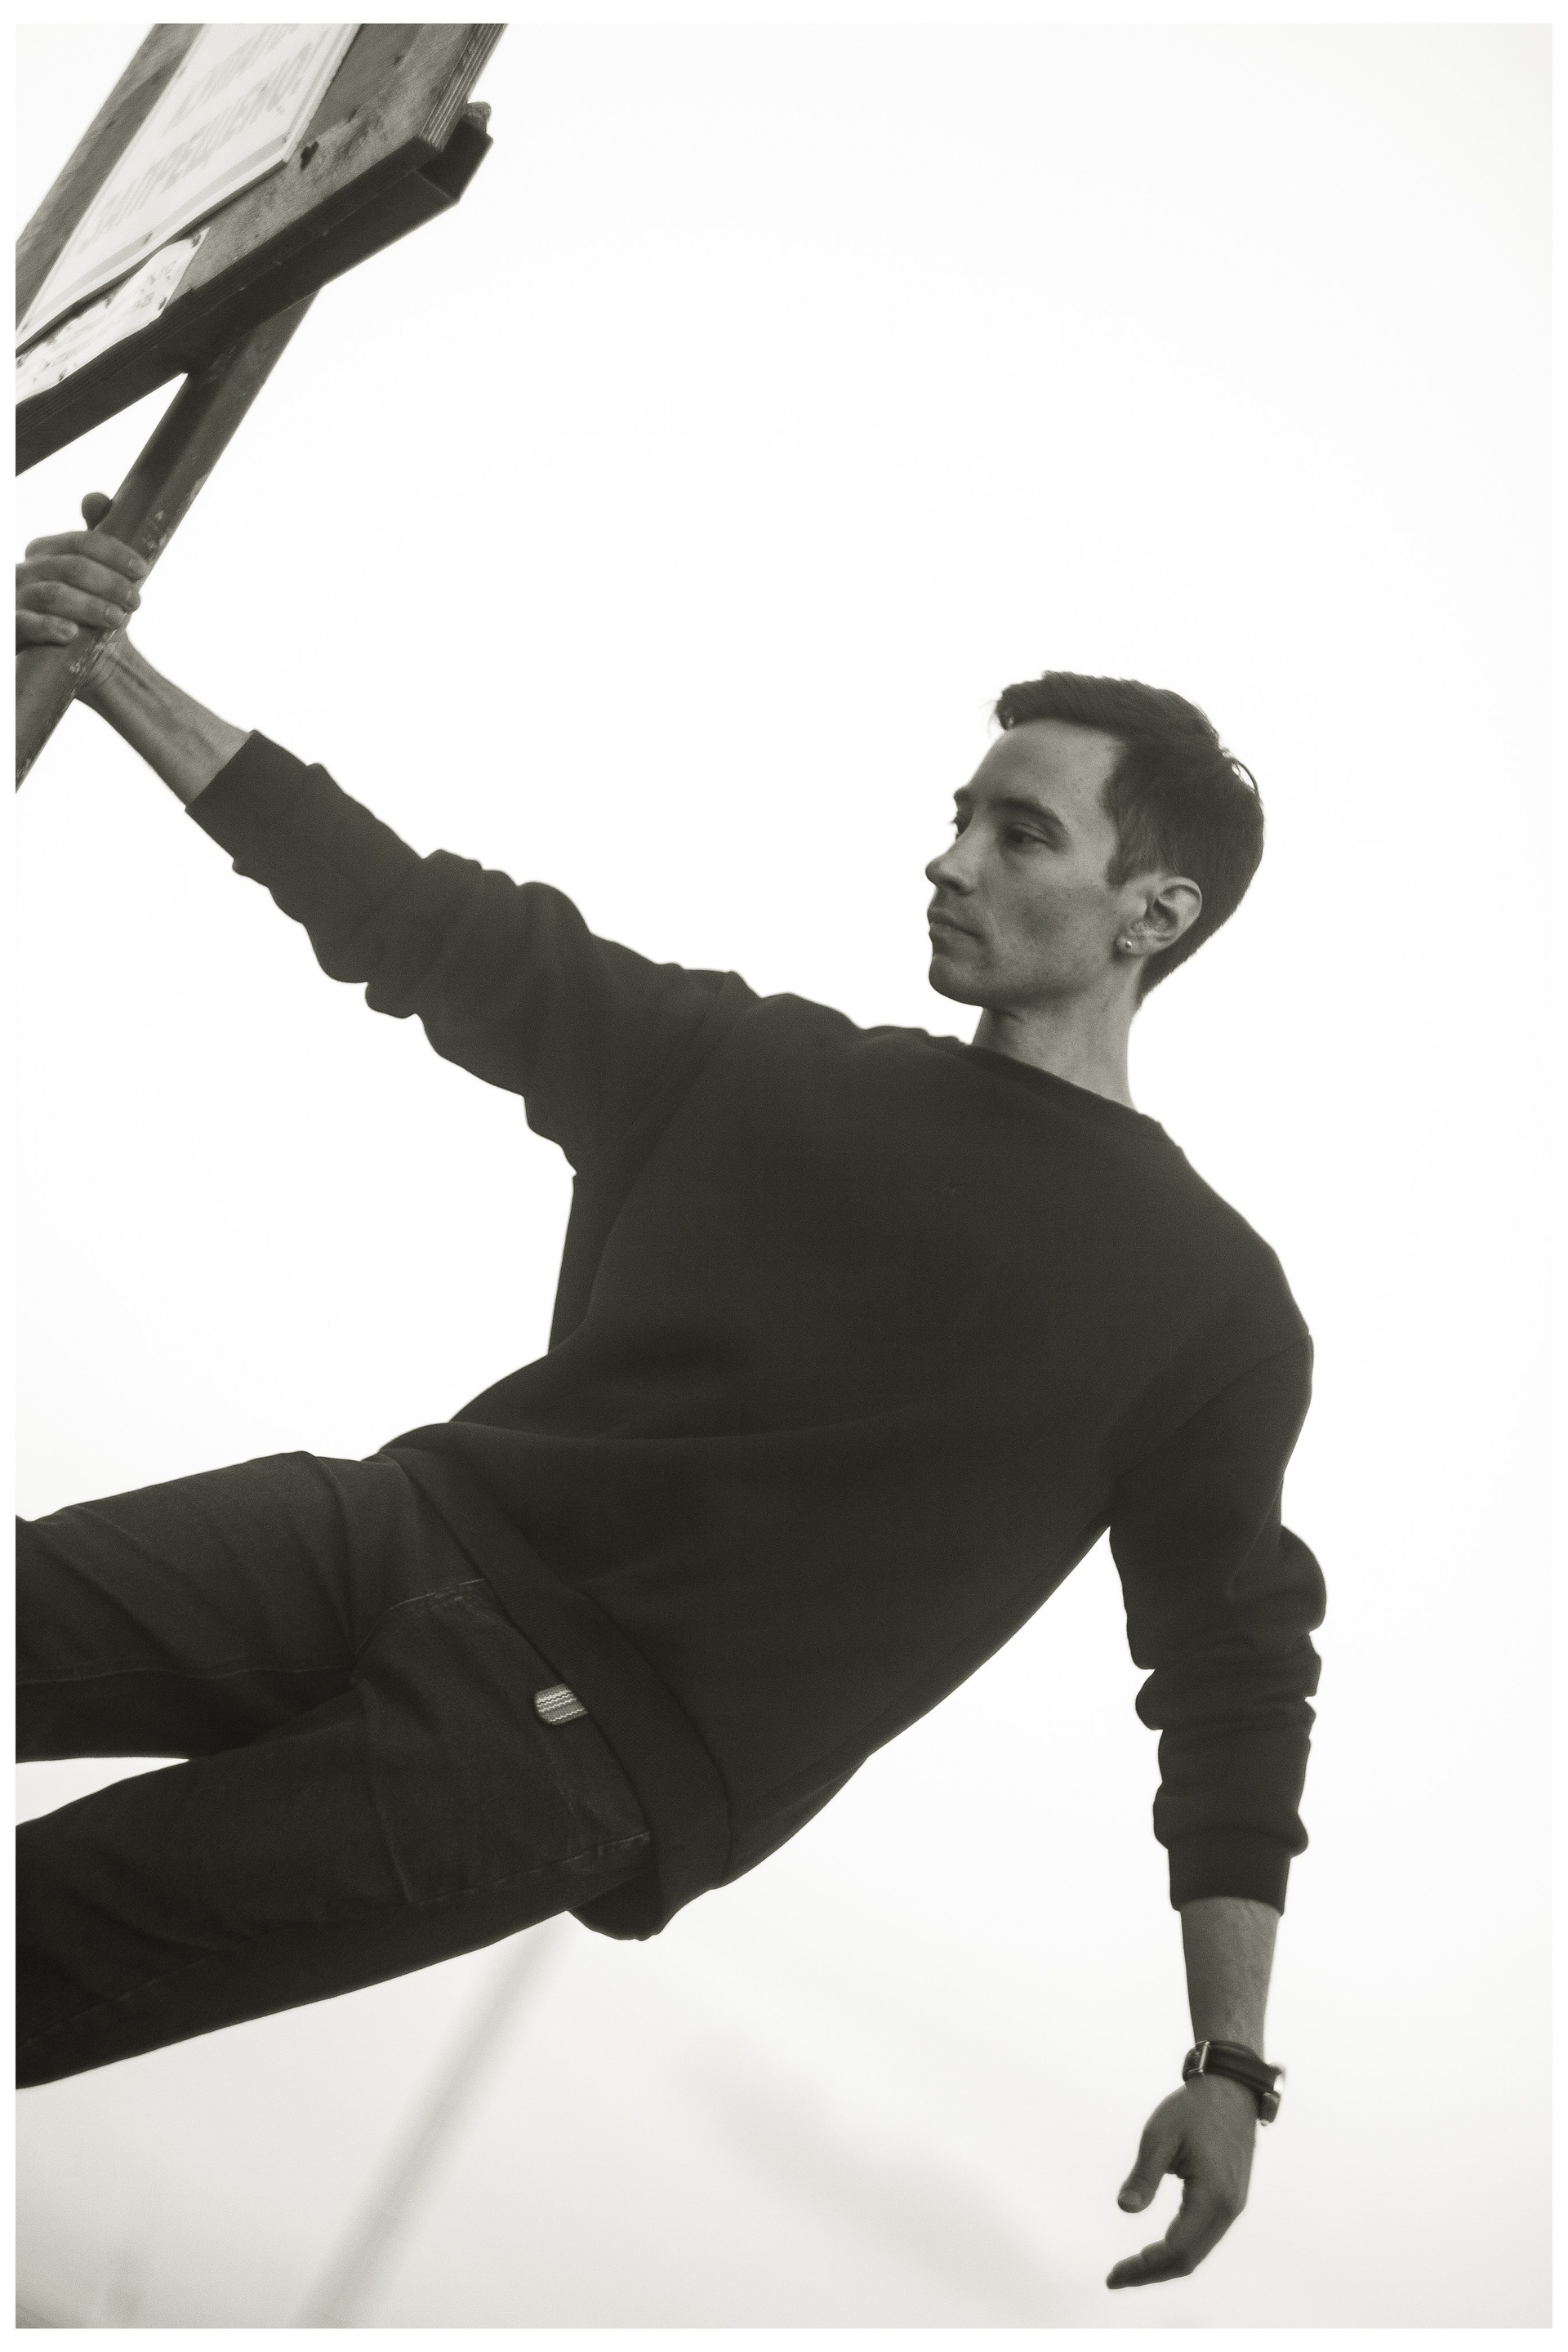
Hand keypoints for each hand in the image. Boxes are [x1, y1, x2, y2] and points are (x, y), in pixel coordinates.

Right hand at [17, 492, 145, 652]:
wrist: (51, 659)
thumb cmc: (71, 612)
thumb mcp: (83, 578)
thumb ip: (93, 546)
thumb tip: (96, 498)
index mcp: (44, 553)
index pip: (80, 543)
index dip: (114, 553)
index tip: (142, 569)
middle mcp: (26, 571)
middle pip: (71, 567)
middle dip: (109, 583)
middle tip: (136, 601)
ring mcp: (15, 598)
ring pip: (53, 594)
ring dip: (90, 605)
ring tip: (117, 619)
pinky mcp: (10, 627)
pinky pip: (25, 623)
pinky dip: (49, 626)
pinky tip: (71, 633)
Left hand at [1106, 2073, 1256, 2288]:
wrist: (1231, 2090)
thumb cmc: (1193, 2108)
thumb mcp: (1160, 2134)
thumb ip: (1144, 2174)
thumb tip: (1124, 2208)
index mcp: (1213, 2196)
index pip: (1176, 2251)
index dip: (1144, 2268)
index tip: (1113, 2275)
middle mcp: (1228, 2209)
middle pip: (1188, 2260)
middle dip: (1150, 2273)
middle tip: (1115, 2278)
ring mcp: (1232, 2207)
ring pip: (1197, 2253)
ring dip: (1164, 2264)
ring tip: (1130, 2268)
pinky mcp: (1230, 2201)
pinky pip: (1202, 2238)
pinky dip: (1177, 2249)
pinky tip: (1155, 2250)